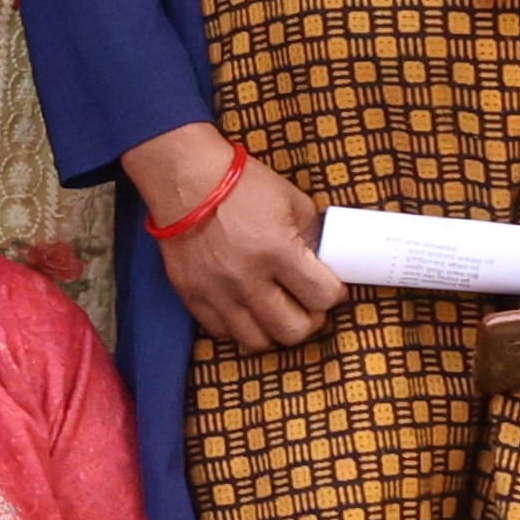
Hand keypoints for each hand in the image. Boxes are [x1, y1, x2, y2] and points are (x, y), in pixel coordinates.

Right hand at [125, 127, 345, 351]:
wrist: (185, 178)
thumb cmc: (241, 185)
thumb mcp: (292, 201)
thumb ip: (311, 236)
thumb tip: (324, 263)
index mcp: (278, 250)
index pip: (323, 297)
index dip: (334, 294)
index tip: (329, 287)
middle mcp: (247, 278)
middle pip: (293, 330)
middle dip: (309, 320)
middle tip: (306, 304)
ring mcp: (216, 290)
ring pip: (256, 341)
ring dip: (272, 329)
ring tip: (275, 310)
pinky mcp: (190, 294)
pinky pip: (220, 331)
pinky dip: (237, 325)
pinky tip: (244, 306)